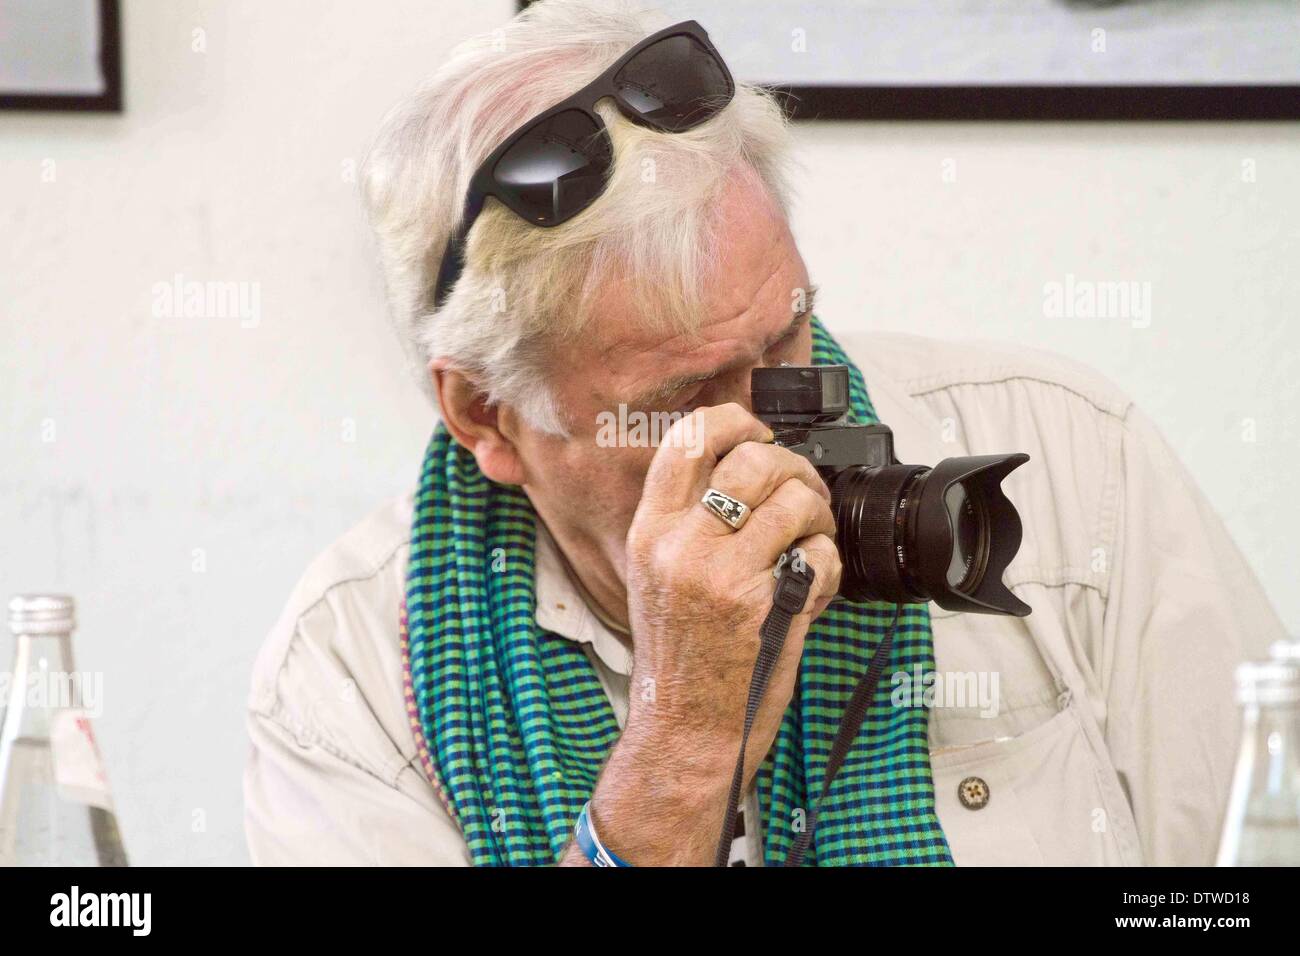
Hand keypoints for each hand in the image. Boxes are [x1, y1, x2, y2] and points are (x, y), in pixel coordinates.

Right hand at [569, 402, 840, 865]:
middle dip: (794, 469)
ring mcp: (720, 572)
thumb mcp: (656, 576)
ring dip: (818, 515)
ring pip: (793, 500)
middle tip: (802, 494)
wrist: (684, 727)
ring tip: (811, 540)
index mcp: (650, 530)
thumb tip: (742, 468)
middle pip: (752, 460)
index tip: (758, 435)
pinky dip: (828, 565)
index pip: (687, 439)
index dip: (735, 420)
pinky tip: (810, 586)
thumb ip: (687, 521)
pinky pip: (817, 554)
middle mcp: (680, 544)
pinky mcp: (760, 602)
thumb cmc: (679, 657)